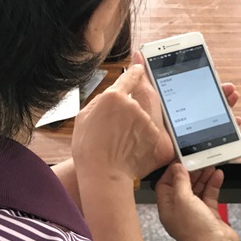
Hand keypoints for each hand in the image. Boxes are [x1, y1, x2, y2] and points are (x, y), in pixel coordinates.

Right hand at [71, 64, 160, 180]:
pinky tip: (130, 148)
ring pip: (145, 116)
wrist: (103, 174)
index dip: (136, 71)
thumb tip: (113, 92)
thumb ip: (102, 99)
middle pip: (139, 97)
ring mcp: (147, 121)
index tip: (139, 66)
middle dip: (135, 100)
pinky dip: (143, 137)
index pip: (131, 77)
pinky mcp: (156, 136)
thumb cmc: (88, 148)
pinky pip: (151, 130)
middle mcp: (133, 105)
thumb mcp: (84, 116)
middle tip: (127, 108)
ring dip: (137, 124)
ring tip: (120, 142)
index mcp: (113, 97)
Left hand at [129, 51, 240, 177]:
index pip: (186, 84)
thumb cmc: (129, 124)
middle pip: (202, 98)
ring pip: (209, 114)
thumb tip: (138, 55)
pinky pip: (209, 134)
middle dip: (217, 90)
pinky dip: (225, 128)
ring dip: (224, 105)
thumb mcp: (137, 94)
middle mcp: (177, 112)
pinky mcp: (187, 141)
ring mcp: (184, 127)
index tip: (212, 69)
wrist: (128, 153)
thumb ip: (139, 76)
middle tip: (227, 86)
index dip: (200, 76)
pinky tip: (235, 122)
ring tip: (232, 98)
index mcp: (165, 99)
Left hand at [156, 163, 239, 240]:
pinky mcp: (209, 214)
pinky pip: (209, 196)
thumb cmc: (196, 230)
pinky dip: (213, 185)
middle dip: (190, 172)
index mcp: (167, 208)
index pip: (165, 185)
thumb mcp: (183, 200)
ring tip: (211, 165)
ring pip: (197, 189)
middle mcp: (179, 210)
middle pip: (182, 185)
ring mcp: (195, 213)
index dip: (172, 172)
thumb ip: (180, 182)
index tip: (181, 160)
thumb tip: (177, 168)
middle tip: (198, 161)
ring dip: (204, 177)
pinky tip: (218, 175)